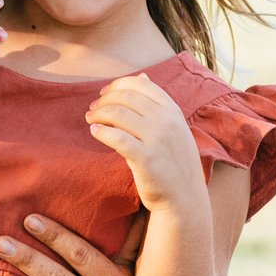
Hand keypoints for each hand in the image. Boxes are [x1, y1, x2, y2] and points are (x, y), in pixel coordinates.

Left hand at [85, 74, 204, 213]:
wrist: (184, 198)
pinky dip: (101, 131)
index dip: (117, 85)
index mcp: (172, 111)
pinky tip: (95, 132)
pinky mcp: (145, 158)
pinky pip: (116, 137)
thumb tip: (142, 76)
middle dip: (104, 100)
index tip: (103, 94)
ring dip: (99, 114)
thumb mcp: (173, 128)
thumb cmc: (174, 163)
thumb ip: (157, 105)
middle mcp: (166, 121)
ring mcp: (157, 139)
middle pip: (126, 97)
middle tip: (93, 109)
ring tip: (91, 120)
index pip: (141, 85)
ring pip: (118, 113)